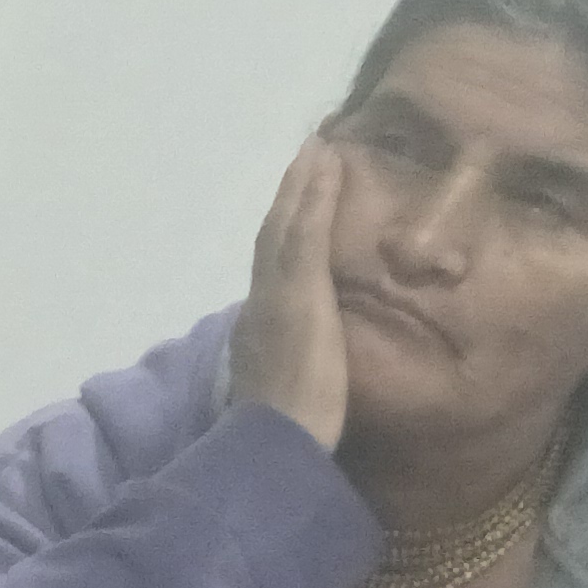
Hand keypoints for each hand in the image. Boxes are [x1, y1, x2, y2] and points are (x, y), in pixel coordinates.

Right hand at [232, 130, 350, 450]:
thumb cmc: (286, 433)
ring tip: (318, 145)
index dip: (283, 229)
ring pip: (287, 225)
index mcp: (260, 326)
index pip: (273, 267)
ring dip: (300, 182)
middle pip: (273, 235)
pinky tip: (327, 163)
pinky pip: (307, 233)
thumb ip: (295, 376)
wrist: (276, 442)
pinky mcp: (298, 291)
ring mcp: (278, 293)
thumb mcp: (291, 396)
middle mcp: (261, 301)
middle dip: (289, 194)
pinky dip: (313, 195)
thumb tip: (304, 370)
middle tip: (308, 151)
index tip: (297, 198)